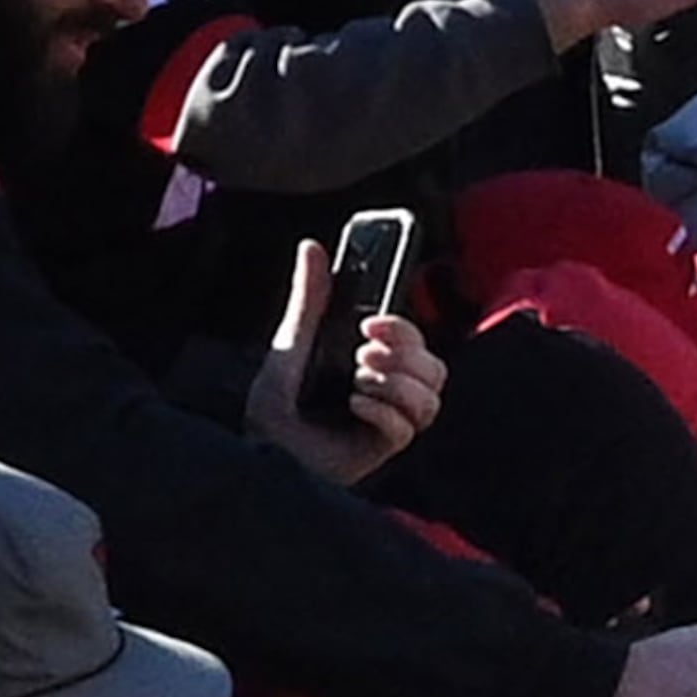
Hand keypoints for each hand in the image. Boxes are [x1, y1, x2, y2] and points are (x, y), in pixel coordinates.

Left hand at [248, 240, 442, 483]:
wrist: (261, 450)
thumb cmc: (274, 405)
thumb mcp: (292, 342)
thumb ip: (309, 299)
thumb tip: (312, 247)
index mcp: (371, 362)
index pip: (414, 341)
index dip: (404, 329)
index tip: (371, 325)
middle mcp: (387, 390)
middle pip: (435, 368)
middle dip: (404, 357)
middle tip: (363, 355)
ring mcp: (389, 420)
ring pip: (430, 399)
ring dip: (395, 385)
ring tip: (356, 385)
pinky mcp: (384, 449)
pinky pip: (408, 428)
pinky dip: (383, 413)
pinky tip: (353, 408)